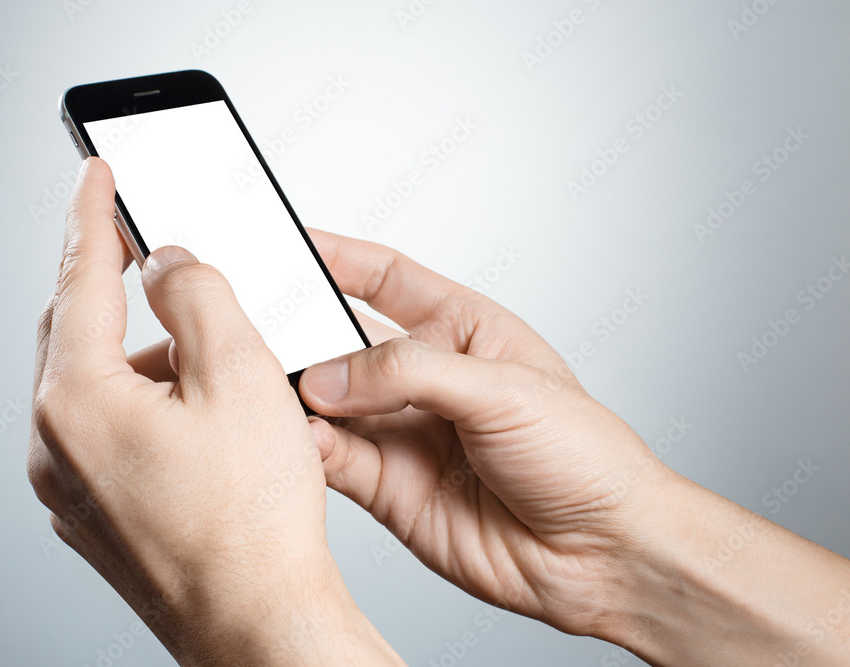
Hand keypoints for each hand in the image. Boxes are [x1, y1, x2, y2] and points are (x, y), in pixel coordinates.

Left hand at [26, 159, 401, 665]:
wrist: (258, 623)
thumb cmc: (254, 522)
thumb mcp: (239, 374)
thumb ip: (197, 294)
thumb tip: (170, 262)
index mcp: (78, 401)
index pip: (79, 276)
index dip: (92, 213)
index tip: (96, 173)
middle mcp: (56, 446)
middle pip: (73, 331)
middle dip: (114, 286)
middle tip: (157, 261)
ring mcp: (70, 487)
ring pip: (91, 385)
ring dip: (139, 355)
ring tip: (209, 362)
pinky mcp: (95, 513)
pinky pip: (104, 431)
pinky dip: (140, 403)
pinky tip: (195, 417)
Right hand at [298, 229, 667, 635]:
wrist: (604, 553)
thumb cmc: (586, 456)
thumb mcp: (503, 389)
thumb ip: (410, 373)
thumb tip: (332, 375)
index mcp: (463, 331)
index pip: (386, 280)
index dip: (337, 258)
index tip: (289, 243)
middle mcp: (427, 381)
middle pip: (346, 343)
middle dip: (305, 333)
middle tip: (267, 328)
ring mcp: (405, 435)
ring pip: (331, 405)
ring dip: (301, 397)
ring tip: (278, 388)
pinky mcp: (390, 489)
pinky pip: (336, 460)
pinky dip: (311, 449)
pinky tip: (303, 437)